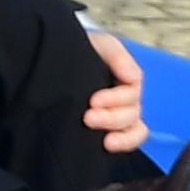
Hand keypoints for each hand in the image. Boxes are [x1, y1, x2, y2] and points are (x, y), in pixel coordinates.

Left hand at [82, 27, 149, 157]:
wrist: (54, 63)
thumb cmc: (79, 51)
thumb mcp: (98, 45)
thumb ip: (116, 55)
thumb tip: (133, 78)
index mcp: (124, 76)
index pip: (132, 90)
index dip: (116, 98)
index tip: (93, 101)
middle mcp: (125, 98)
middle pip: (132, 113)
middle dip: (111, 117)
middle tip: (88, 117)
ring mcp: (119, 115)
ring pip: (135, 129)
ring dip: (121, 135)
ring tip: (104, 140)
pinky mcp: (110, 131)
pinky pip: (130, 140)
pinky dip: (126, 143)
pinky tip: (108, 145)